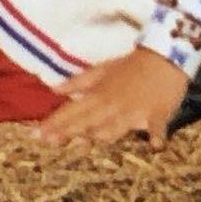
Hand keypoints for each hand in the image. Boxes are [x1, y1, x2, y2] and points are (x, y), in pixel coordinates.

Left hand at [39, 49, 192, 145]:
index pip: (72, 111)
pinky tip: (155, 146)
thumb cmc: (131, 65)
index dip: (54, 122)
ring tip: (84, 144)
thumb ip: (78, 82)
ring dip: (101, 135)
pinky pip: (156, 127)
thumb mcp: (102, 70)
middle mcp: (113, 106)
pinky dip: (156, 135)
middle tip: (48, 142)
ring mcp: (135, 111)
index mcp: (99, 95)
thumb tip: (53, 89)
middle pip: (87, 122)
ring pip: (114, 127)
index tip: (36, 134)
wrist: (164, 56)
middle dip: (66, 131)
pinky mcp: (157, 114)